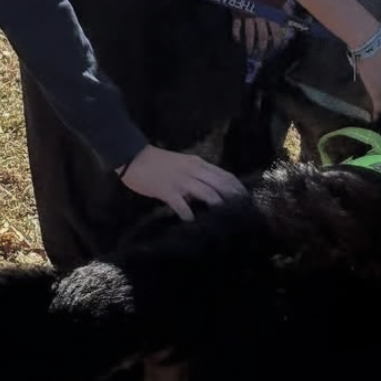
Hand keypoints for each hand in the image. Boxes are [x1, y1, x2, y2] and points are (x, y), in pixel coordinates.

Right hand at [119, 145, 246, 221]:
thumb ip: (197, 178)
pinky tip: (193, 224)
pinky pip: (182, 205)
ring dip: (218, 208)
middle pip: (221, 185)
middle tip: (242, 217)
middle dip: (234, 201)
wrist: (133, 157)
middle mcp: (194, 171)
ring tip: (225, 222)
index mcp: (198, 164)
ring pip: (208, 194)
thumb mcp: (182, 165)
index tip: (247, 202)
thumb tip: (211, 194)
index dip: (238, 189)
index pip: (225, 176)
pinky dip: (189, 215)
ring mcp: (181, 180)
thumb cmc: (157, 162)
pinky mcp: (167, 190)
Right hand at [231, 15, 287, 56]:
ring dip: (250, 46)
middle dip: (263, 47)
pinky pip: (236, 29)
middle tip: (262, 54)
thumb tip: (290, 16)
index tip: (277, 48)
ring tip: (250, 52)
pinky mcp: (237, 14)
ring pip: (249, 36)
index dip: (277, 43)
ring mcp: (248, 16)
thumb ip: (285, 6)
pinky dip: (237, 36)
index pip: (276, 33)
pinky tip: (238, 41)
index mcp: (272, 14)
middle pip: (262, 37)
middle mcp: (261, 17)